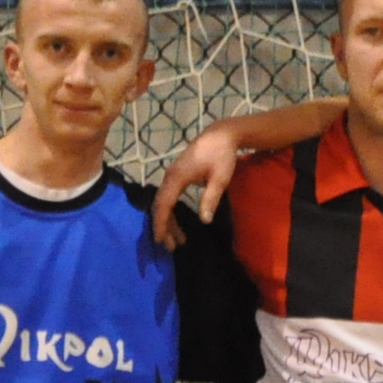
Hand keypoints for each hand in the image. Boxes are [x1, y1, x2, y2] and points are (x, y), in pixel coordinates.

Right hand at [149, 125, 248, 241]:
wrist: (220, 135)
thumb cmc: (222, 155)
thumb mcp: (220, 178)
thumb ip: (211, 198)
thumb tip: (204, 220)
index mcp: (177, 177)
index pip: (164, 204)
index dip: (161, 223)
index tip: (160, 239)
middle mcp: (170, 176)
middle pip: (160, 205)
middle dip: (163, 227)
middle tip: (170, 247)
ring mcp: (171, 176)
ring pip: (163, 202)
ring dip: (168, 221)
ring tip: (178, 241)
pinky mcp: (176, 176)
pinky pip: (168, 197)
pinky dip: (171, 212)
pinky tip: (178, 225)